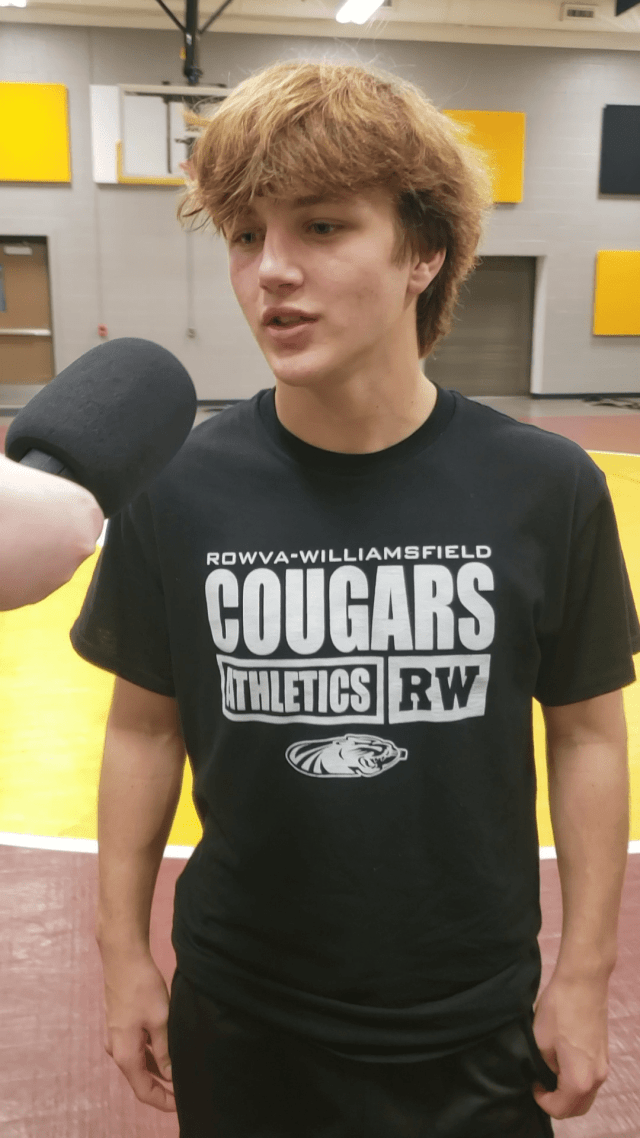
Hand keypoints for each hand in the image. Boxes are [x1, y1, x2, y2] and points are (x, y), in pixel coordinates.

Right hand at [102, 952, 175, 1112]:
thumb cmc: (142, 987)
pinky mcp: (120, 1024)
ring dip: (158, 1070)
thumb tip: (172, 1075)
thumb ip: (165, 1051)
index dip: (164, 1102)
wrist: (123, 957)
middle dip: (163, 1087)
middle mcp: (116, 1050)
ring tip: (181, 1070)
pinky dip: (152, 1055)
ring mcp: (116, 1037)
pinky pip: (136, 1048)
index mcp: (125, 1055)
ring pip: (139, 1063)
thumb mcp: (160, 1021)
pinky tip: (168, 1049)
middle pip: (141, 1079)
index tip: (183, 1104)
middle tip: (186, 1089)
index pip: (144, 1091)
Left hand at [532, 974, 608, 1118]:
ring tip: (549, 1072)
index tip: (532, 1083)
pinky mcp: (604, 1053)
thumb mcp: (540, 1042)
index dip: (541, 1101)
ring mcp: (604, 1065)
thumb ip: (544, 1067)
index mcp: (580, 1080)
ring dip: (568, 1092)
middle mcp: (598, 1078)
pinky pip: (591, 1079)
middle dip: (557, 1103)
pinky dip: (578, 1080)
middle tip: (540, 1084)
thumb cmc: (559, 1009)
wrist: (583, 981)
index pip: (560, 1109)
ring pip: (587, 1095)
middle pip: (578, 1108)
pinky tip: (562, 1062)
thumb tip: (546, 1074)